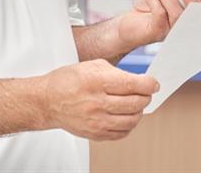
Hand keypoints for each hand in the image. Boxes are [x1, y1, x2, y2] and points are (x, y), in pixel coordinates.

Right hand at [42, 59, 158, 140]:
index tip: (153, 83)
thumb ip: (116, 72)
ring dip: (139, 111)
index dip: (149, 84)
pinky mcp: (95, 134)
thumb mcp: (91, 65)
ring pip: (131, 120)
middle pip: (135, 103)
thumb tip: (137, 81)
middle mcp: (97, 102)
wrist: (48, 101)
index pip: (132, 84)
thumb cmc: (68, 81)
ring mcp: (96, 121)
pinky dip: (129, 125)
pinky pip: (122, 133)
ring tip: (135, 104)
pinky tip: (125, 116)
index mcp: (96, 81)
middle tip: (145, 92)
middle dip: (146, 97)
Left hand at [116, 0, 200, 51]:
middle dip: (193, 0)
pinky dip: (155, 2)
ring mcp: (171, 31)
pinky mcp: (157, 33)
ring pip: (178, 15)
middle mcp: (183, 26)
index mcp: (189, 15)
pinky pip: (161, 16)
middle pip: (197, 17)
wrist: (127, 23)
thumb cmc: (148, 7)